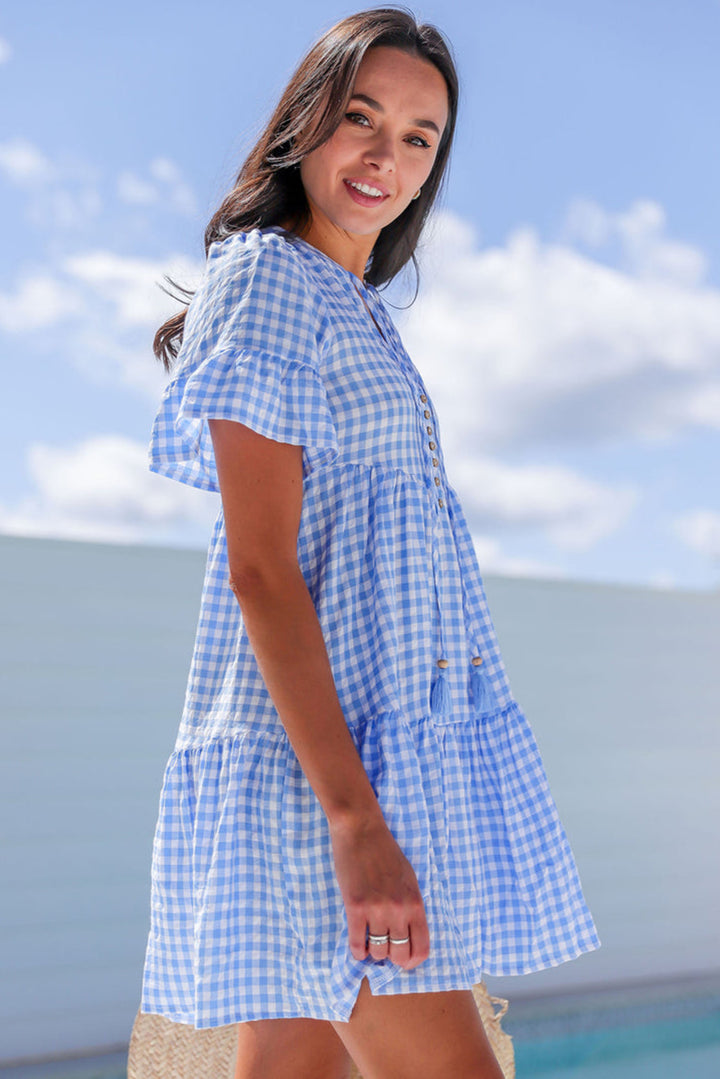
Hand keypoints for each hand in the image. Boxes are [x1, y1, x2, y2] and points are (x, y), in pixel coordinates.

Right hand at [328, 814, 429, 969]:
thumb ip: (410, 906)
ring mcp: (377, 910)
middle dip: (392, 958)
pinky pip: (357, 943)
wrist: (361, 829)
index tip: (404, 960)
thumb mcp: (409, 878)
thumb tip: (407, 935)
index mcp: (416, 902)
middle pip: (400, 955)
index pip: (422, 948)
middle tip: (385, 950)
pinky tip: (358, 946)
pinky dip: (357, 950)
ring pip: (378, 952)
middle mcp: (399, 910)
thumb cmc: (385, 851)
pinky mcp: (355, 907)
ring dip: (374, 953)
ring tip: (370, 943)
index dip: (412, 961)